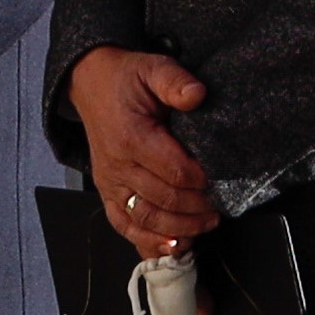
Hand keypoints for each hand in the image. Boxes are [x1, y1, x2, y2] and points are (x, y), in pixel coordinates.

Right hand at [72, 45, 221, 251]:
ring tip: (206, 224)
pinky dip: (149, 243)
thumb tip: (197, 95)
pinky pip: (125, 227)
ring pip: (146, 219)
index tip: (222, 180)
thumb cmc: (127, 80)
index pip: (174, 171)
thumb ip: (175, 81)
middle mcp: (118, 166)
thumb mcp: (153, 68)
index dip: (202, 181)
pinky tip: (173, 246)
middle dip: (197, 208)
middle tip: (221, 206)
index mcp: (132, 137)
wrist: (91, 86)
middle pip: (164, 200)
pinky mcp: (108, 194)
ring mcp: (111, 184)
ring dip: (179, 229)